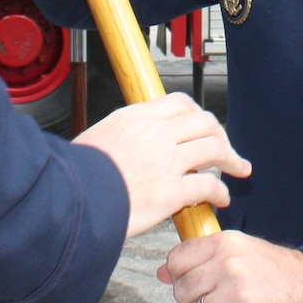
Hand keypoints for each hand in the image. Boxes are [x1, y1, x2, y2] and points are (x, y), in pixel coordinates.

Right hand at [73, 92, 249, 237]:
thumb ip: (119, 136)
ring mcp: (165, 162)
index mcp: (135, 117)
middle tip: (227, 149)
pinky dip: (220, 191)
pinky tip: (221, 198)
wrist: (64, 199)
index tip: (204, 126)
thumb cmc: (73, 176)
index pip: (179, 103)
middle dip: (221, 135)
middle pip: (204, 122)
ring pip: (213, 148)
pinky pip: (208, 185)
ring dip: (230, 159)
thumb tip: (124, 144)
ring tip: (237, 169)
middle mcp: (154, 133)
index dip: (198, 114)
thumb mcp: (95, 139)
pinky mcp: (170, 193)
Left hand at [158, 233, 302, 302]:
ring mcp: (237, 294)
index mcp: (225, 243)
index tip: (193, 282)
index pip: (176, 260)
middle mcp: (228, 265)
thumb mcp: (240, 250)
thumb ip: (202, 257)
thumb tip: (162, 272)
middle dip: (192, 302)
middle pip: (182, 291)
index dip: (178, 276)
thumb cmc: (277, 269)